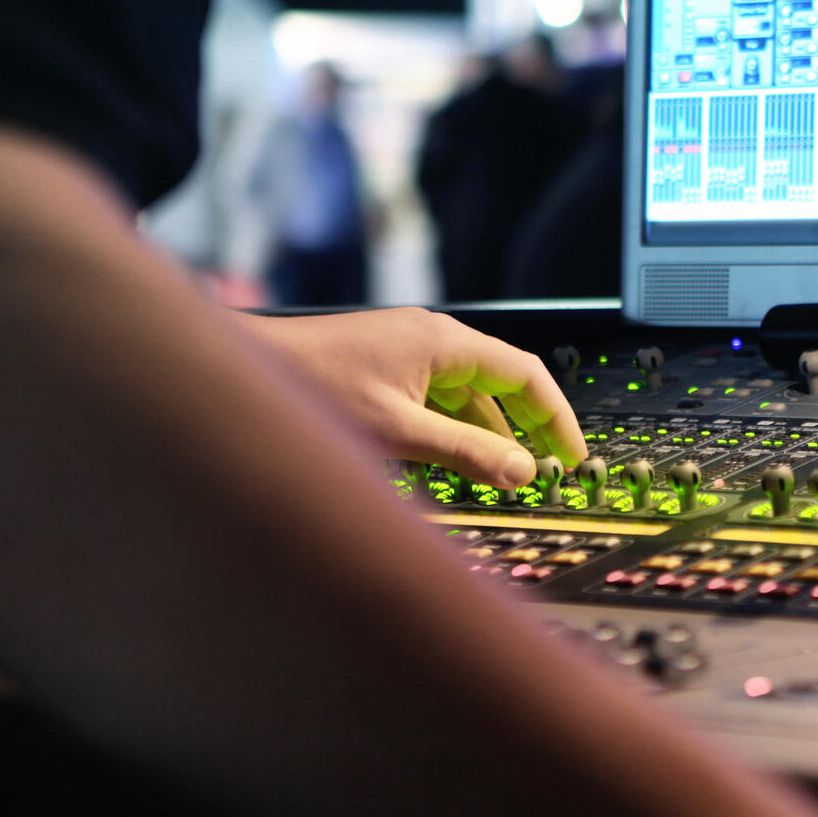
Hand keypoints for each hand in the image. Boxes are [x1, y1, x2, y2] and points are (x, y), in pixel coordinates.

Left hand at [238, 308, 585, 487]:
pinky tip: (449, 462)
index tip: (571, 456)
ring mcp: (406, 350)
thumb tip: (522, 473)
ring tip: (497, 478)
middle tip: (542, 472)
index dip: (555, 417)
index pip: (526, 374)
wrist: (246, 369)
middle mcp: (432, 338)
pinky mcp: (384, 367)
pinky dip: (452, 429)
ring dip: (485, 434)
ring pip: (467, 394)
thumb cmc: (313, 387)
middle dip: (525, 429)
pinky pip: (436, 397)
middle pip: (500, 383)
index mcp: (445, 342)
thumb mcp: (399, 431)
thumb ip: (467, 453)